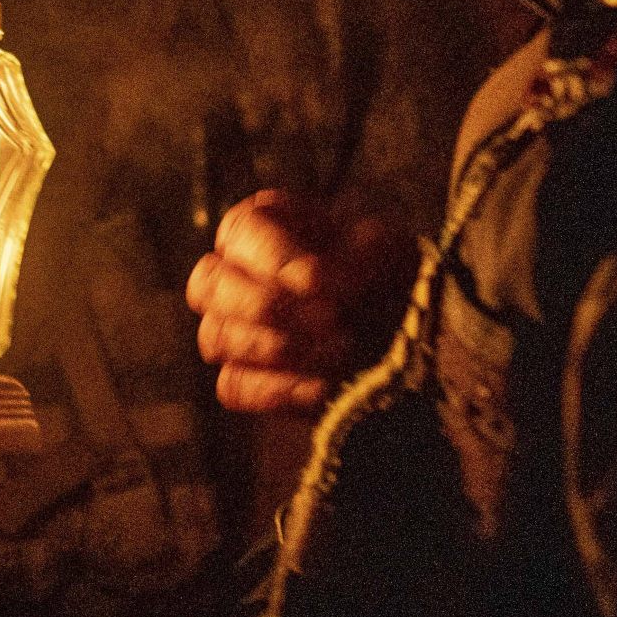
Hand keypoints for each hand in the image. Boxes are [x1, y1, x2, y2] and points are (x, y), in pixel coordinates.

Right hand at [185, 190, 416, 413]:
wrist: (409, 333)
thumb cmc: (390, 275)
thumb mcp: (387, 249)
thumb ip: (354, 252)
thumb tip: (313, 284)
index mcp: (261, 226)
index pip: (241, 232)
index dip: (275, 259)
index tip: (317, 281)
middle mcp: (233, 274)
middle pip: (208, 285)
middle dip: (268, 305)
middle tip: (329, 318)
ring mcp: (231, 330)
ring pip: (215, 337)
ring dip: (280, 347)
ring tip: (341, 350)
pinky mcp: (243, 381)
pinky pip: (234, 387)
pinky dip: (277, 390)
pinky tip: (323, 387)